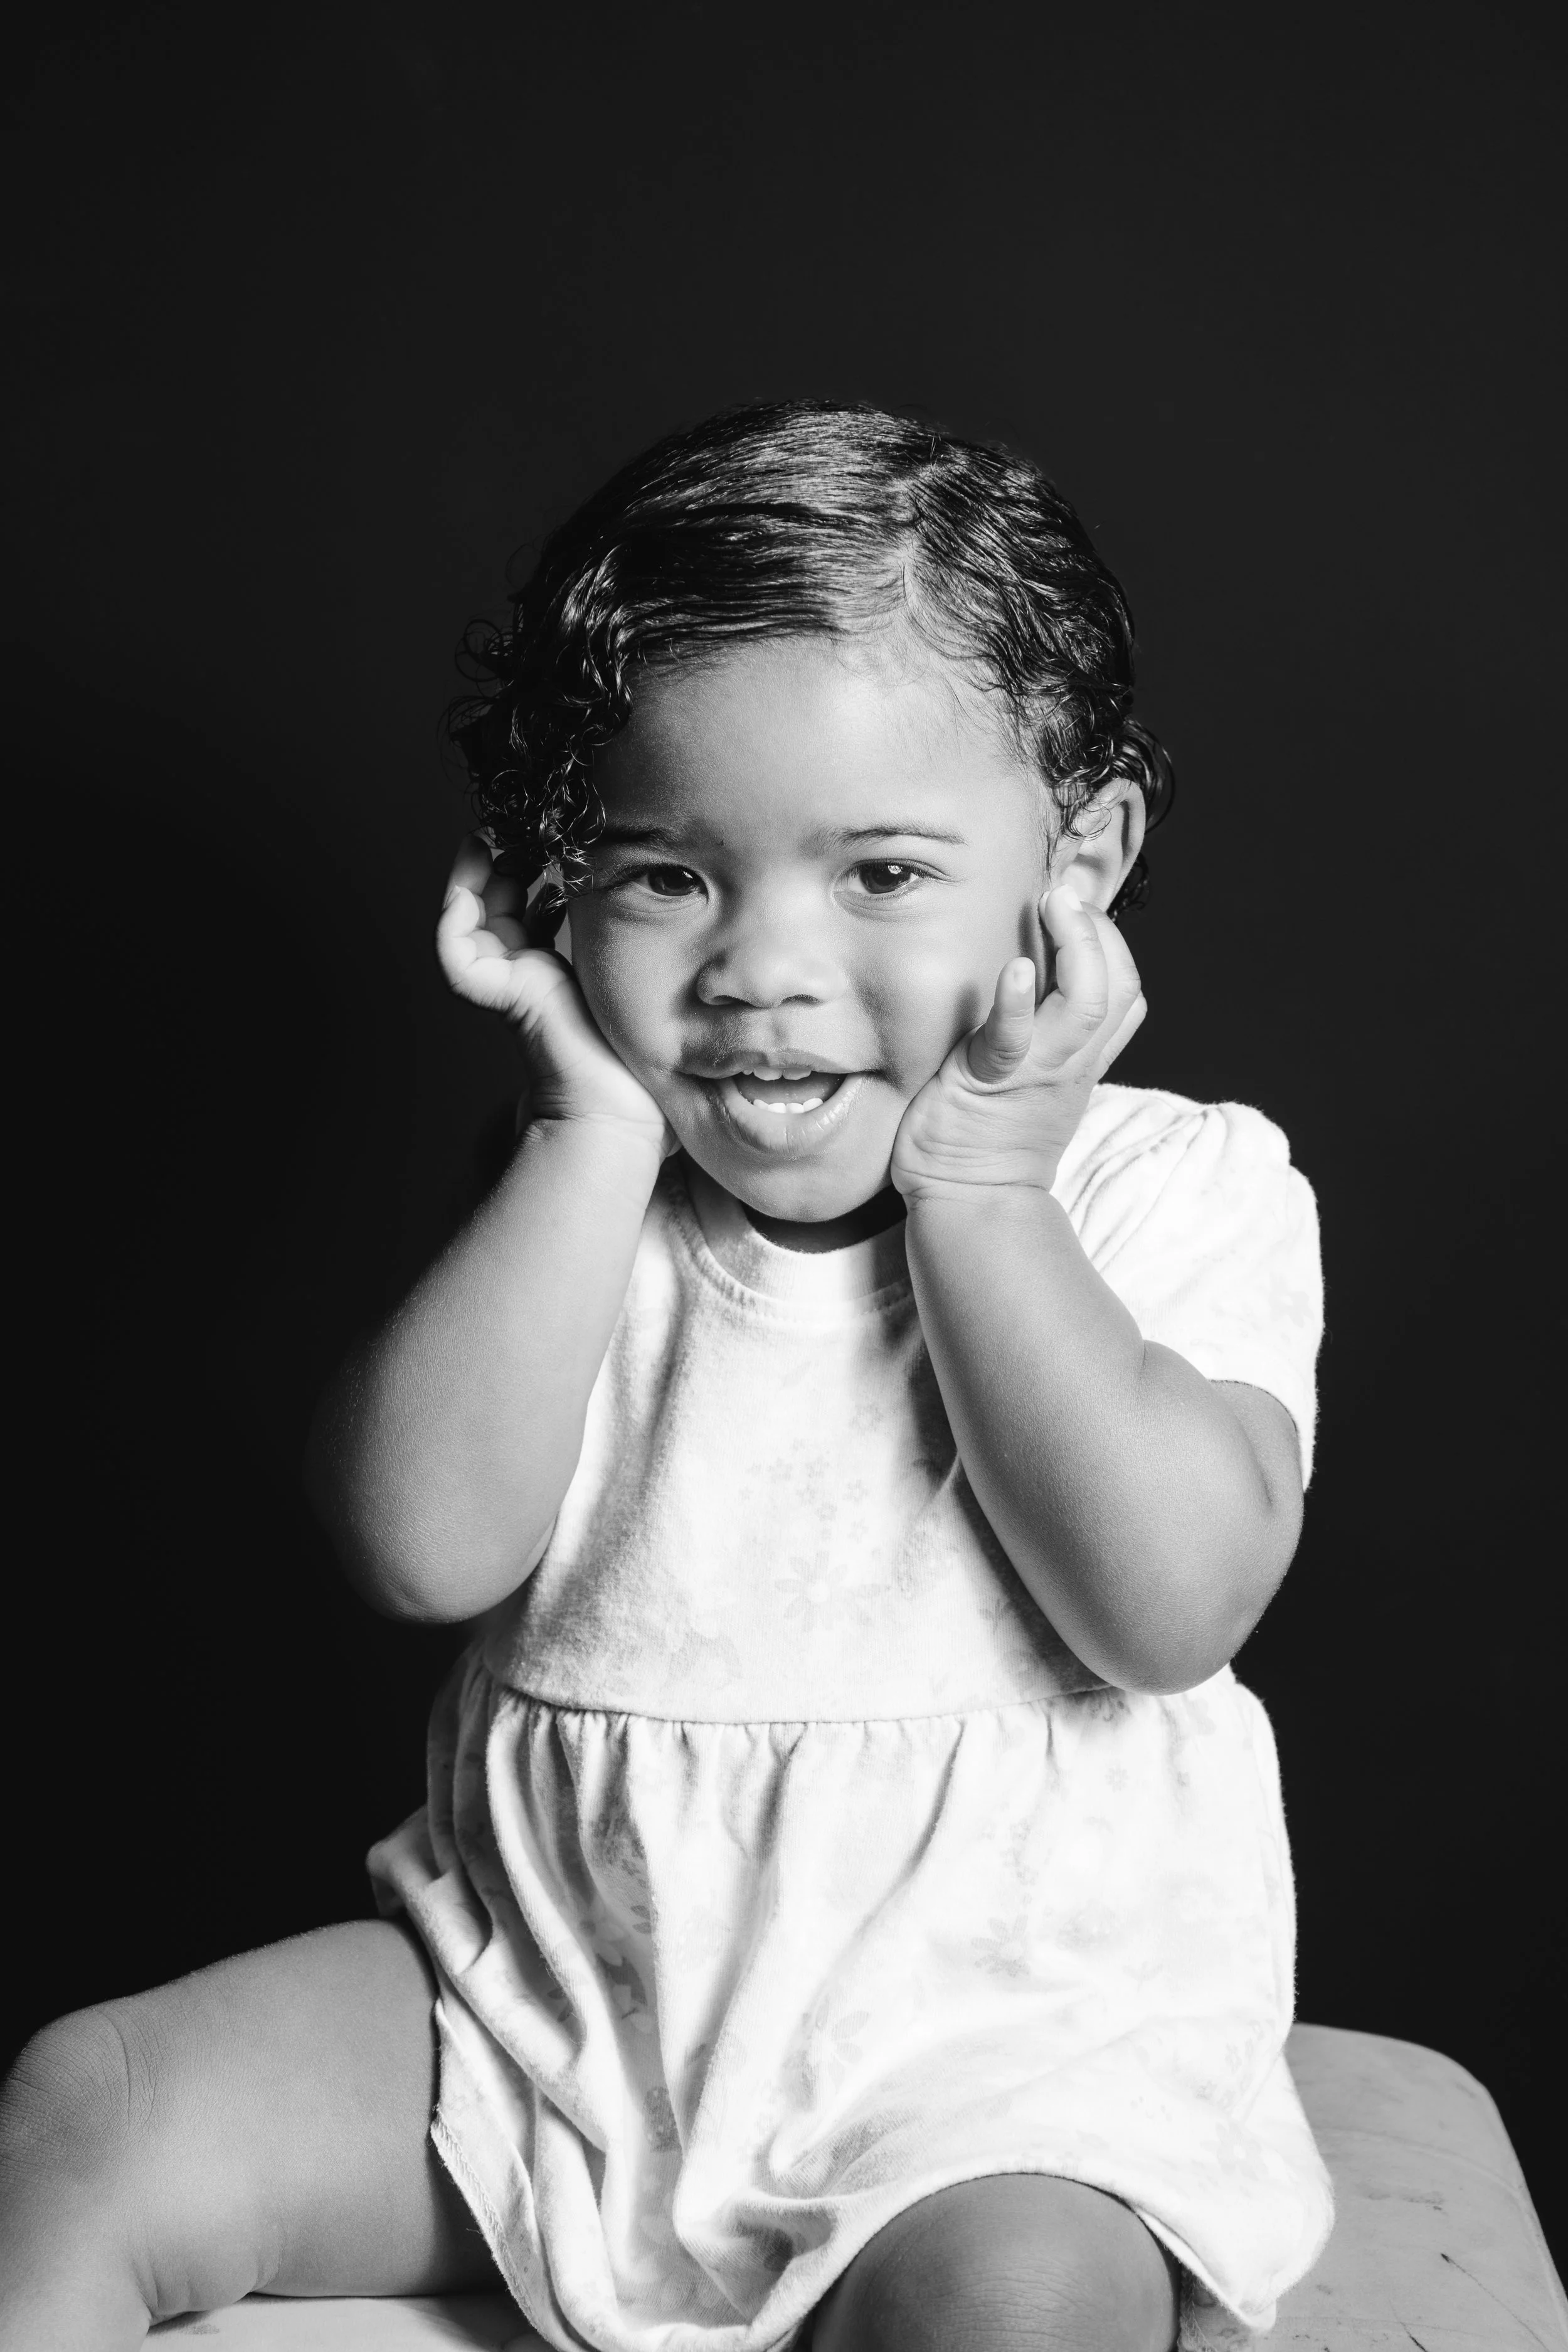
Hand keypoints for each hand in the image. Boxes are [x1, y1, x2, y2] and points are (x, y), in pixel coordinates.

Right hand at [437, 836, 675, 1155]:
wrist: (618, 1106)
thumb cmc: (632, 1053)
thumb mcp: (632, 974)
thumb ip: (631, 940)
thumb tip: (663, 893)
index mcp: (549, 968)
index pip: (523, 907)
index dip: (526, 867)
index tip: (545, 835)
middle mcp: (521, 971)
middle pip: (492, 903)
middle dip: (501, 859)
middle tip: (518, 825)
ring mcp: (504, 982)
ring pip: (466, 918)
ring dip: (473, 874)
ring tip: (491, 836)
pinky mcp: (497, 994)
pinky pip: (455, 951)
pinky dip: (455, 914)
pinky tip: (474, 874)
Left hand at [890, 886, 1145, 1198]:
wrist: (968, 1201)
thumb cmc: (990, 1135)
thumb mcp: (1036, 1080)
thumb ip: (1049, 1035)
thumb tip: (1042, 978)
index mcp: (1080, 1057)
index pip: (1125, 992)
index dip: (1112, 946)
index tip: (1079, 912)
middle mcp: (1068, 1061)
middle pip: (1120, 989)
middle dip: (1101, 933)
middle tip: (1066, 898)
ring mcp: (1034, 1071)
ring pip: (1089, 1006)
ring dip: (1078, 947)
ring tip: (1056, 905)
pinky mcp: (986, 1082)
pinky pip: (1012, 1039)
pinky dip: (1018, 1003)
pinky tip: (1017, 971)